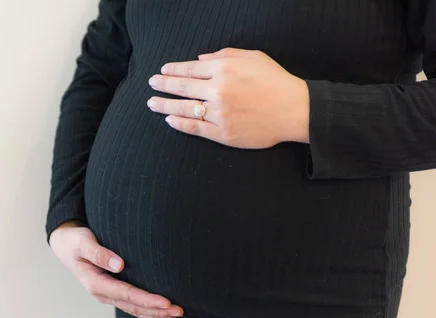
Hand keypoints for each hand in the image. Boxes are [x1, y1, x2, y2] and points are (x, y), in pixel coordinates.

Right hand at [49, 221, 183, 317]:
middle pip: (134, 307)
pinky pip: (132, 305)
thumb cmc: (75, 241)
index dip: (148, 300)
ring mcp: (108, 295)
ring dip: (155, 315)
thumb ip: (99, 253)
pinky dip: (148, 311)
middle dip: (157, 311)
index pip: (127, 294)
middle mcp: (103, 293)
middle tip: (180, 311)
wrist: (65, 245)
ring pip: (134, 310)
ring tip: (176, 317)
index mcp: (96, 283)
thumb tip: (119, 265)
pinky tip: (162, 314)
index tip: (167, 302)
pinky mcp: (112, 292)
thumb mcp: (83, 242)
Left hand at [147, 47, 309, 147]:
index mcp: (224, 70)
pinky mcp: (223, 133)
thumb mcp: (253, 57)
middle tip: (151, 84)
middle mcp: (218, 91)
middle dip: (163, 85)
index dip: (173, 70)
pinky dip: (179, 124)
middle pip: (182, 88)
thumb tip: (198, 60)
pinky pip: (195, 128)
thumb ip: (223, 55)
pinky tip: (169, 120)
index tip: (162, 71)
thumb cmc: (276, 81)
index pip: (190, 69)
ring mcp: (219, 114)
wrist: (294, 110)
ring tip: (152, 103)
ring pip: (184, 109)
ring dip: (164, 105)